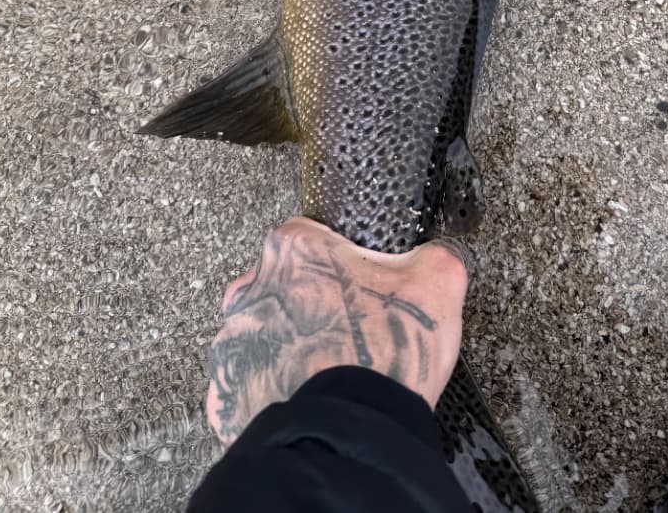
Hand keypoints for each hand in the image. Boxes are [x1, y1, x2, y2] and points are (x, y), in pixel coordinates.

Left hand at [203, 216, 470, 444]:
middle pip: (279, 288)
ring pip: (262, 337)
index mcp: (292, 250)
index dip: (339, 262)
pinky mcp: (227, 393)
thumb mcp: (437, 283)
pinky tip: (307, 398)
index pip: (309, 237)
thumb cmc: (384, 356)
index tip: (355, 284)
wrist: (355, 430)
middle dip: (308, 308)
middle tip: (346, 333)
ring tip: (328, 371)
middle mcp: (251, 291)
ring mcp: (232, 344)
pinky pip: (249, 386)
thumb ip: (435, 255)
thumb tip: (440, 256)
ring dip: (289, 349)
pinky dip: (274, 391)